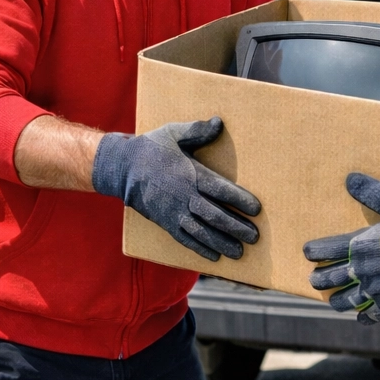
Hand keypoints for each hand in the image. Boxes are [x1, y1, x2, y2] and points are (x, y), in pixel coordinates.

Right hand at [92, 118, 260, 260]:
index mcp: (192, 175)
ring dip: (222, 243)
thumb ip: (198, 131)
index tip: (256, 209)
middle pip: (215, 216)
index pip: (221, 190)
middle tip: (254, 237)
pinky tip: (214, 256)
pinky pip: (185, 239)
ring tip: (239, 252)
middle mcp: (185, 197)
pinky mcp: (165, 222)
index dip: (240, 200)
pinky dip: (200, 249)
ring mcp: (174, 212)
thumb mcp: (174, 134)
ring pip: (202, 232)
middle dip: (236, 227)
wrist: (122, 167)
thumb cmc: (152, 148)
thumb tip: (219, 123)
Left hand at [304, 173, 379, 323]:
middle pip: (331, 279)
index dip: (313, 252)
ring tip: (333, 301)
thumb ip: (371, 192)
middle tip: (314, 280)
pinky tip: (361, 318)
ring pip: (347, 301)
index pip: (326, 250)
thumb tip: (349, 178)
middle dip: (319, 280)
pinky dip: (366, 317)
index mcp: (359, 245)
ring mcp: (376, 288)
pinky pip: (374, 314)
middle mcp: (362, 270)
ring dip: (337, 301)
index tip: (307, 253)